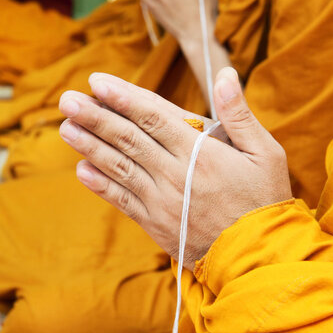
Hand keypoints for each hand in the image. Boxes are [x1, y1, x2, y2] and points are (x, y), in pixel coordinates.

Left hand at [59, 68, 291, 270]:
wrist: (258, 257)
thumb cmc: (264, 201)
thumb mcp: (266, 153)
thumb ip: (240, 115)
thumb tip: (225, 75)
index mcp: (201, 153)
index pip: (153, 117)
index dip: (124, 97)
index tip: (98, 81)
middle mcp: (175, 175)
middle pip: (128, 139)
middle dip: (96, 116)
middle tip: (68, 99)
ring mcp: (162, 201)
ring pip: (119, 167)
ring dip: (90, 146)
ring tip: (66, 127)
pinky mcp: (156, 224)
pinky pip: (122, 201)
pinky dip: (101, 185)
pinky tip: (82, 170)